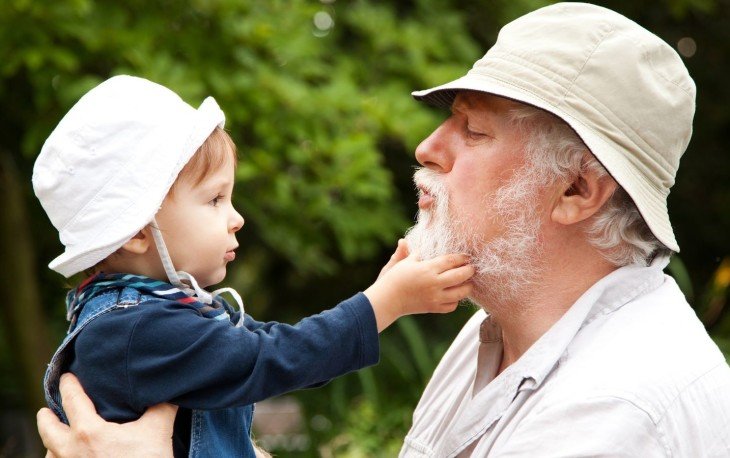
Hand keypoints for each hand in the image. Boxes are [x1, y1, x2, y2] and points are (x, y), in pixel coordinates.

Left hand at [36, 373, 176, 457]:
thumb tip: (169, 391)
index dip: (69, 385)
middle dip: (46, 417)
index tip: (66, 377)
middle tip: (46, 410)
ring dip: (51, 443)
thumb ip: (161, 408)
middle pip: (48, 430)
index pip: (72, 400)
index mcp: (88, 433)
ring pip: (49, 454)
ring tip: (58, 438)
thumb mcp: (157, 432)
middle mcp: (71, 452)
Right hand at [365, 241, 474, 330]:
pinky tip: (453, 294)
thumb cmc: (393, 279)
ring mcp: (435, 297)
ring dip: (467, 287)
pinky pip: (452, 306)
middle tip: (472, 268)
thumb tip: (404, 240)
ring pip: (460, 293)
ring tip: (467, 282)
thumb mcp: (400, 262)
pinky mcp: (433, 308)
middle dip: (469, 271)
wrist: (387, 300)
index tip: (466, 256)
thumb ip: (406, 251)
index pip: (451, 261)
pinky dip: (455, 300)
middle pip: (461, 276)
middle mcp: (434, 283)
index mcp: (427, 269)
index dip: (461, 257)